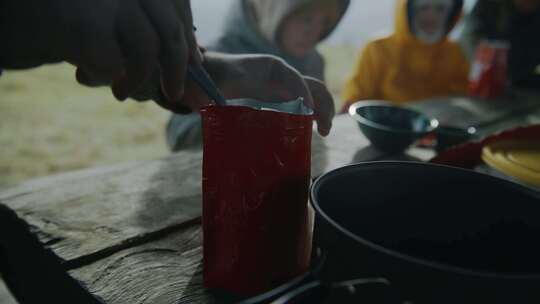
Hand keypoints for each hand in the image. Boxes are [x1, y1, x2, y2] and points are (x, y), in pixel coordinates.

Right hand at [0, 0, 199, 106]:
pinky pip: (114, 66)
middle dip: (178, 68)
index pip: (177, 5)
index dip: (188, 38)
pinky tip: (86, 76)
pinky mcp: (86, 26)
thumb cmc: (69, 16)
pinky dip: (106, 79)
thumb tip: (198, 59)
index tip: (196, 63)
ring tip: (122, 92)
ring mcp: (106, 2)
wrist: (15, 13)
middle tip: (175, 93)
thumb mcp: (115, 17)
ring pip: (147, 51)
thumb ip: (146, 26)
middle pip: (170, 31)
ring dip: (140, 81)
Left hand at [204, 53, 334, 135]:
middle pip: (312, 87)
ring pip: (312, 97)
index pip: (297, 79)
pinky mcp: (280, 102)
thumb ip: (235, 91)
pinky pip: (301, 107)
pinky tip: (313, 130)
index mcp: (274, 68)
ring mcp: (283, 89)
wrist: (211, 78)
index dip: (304, 95)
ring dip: (322, 112)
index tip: (307, 114)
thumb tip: (246, 107)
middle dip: (323, 105)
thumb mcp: (226, 82)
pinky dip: (311, 117)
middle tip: (324, 127)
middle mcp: (283, 77)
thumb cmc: (218, 77)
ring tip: (323, 131)